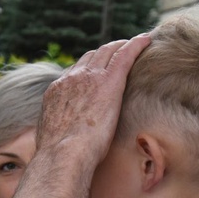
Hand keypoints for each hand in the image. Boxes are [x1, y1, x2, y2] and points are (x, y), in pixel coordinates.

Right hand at [37, 34, 151, 166]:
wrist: (63, 155)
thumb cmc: (59, 157)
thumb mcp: (51, 138)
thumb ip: (58, 130)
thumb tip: (59, 140)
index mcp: (56, 92)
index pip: (73, 73)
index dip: (87, 71)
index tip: (97, 72)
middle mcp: (71, 79)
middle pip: (90, 57)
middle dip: (104, 53)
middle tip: (119, 52)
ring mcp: (89, 78)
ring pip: (107, 51)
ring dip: (120, 46)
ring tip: (134, 44)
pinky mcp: (109, 81)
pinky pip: (124, 55)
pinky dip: (136, 45)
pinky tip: (147, 40)